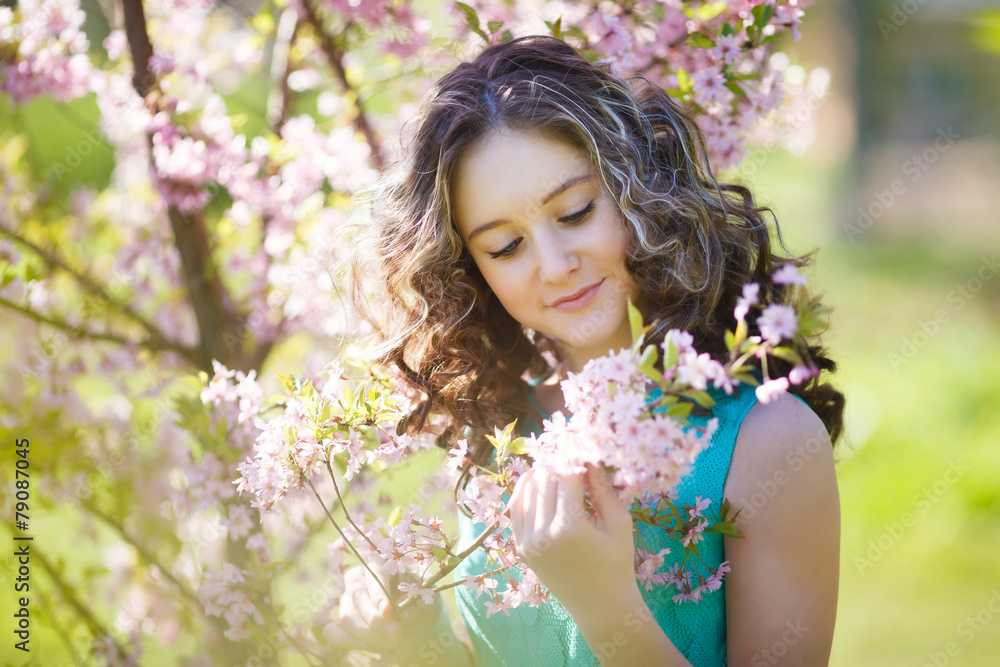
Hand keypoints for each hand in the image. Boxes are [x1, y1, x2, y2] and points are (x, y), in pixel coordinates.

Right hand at [323, 563, 446, 660]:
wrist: (416, 619)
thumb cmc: (419, 600)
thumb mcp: (424, 595)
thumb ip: (412, 599)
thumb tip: (399, 614)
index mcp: (378, 562)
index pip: (374, 572)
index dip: (379, 592)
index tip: (388, 611)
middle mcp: (357, 578)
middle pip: (357, 597)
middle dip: (375, 619)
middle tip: (396, 634)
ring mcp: (345, 600)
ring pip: (347, 617)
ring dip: (370, 636)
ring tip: (394, 644)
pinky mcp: (337, 621)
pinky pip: (333, 633)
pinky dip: (353, 643)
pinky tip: (376, 648)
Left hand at [507, 464, 637, 610]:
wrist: (599, 605)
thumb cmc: (617, 563)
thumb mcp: (619, 523)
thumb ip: (602, 488)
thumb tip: (589, 456)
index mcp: (570, 527)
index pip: (566, 475)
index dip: (574, 456)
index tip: (581, 445)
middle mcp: (543, 533)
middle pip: (545, 479)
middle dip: (558, 462)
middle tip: (570, 452)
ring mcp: (528, 541)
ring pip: (527, 488)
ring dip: (542, 472)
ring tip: (558, 465)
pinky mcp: (521, 547)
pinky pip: (516, 507)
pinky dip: (526, 489)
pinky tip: (539, 480)